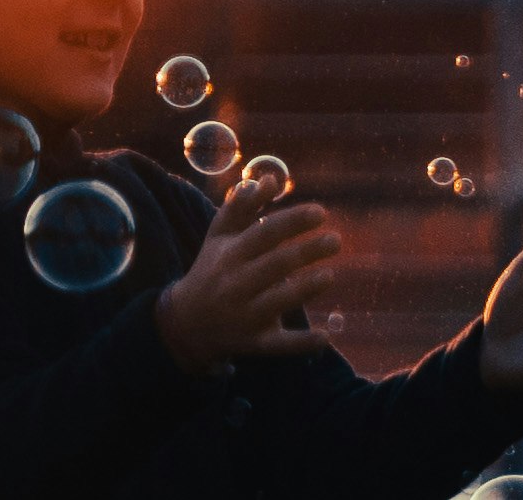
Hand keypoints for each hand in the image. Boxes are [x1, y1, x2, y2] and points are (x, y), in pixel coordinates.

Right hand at [155, 172, 340, 372]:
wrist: (186, 323)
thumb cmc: (212, 270)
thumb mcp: (219, 237)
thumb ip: (242, 206)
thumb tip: (271, 178)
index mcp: (229, 255)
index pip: (263, 233)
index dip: (292, 221)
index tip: (321, 212)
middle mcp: (236, 283)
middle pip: (275, 265)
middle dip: (306, 251)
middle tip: (336, 240)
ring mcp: (246, 315)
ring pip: (278, 301)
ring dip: (305, 289)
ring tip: (330, 275)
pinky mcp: (256, 343)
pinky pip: (281, 344)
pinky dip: (303, 342)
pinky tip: (327, 335)